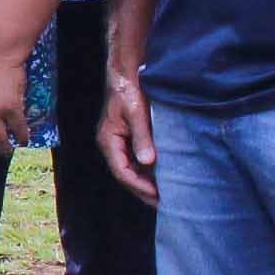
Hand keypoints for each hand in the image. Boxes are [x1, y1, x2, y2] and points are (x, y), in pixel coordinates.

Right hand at [97, 64, 155, 203]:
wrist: (127, 71)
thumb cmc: (128, 89)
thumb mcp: (136, 112)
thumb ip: (142, 137)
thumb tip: (148, 162)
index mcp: (108, 140)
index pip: (122, 171)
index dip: (139, 185)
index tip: (157, 196)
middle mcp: (112, 144)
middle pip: (126, 174)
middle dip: (143, 190)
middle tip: (164, 203)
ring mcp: (120, 141)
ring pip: (132, 168)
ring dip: (147, 181)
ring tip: (166, 194)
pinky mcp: (130, 137)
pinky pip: (138, 159)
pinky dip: (149, 170)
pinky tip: (163, 175)